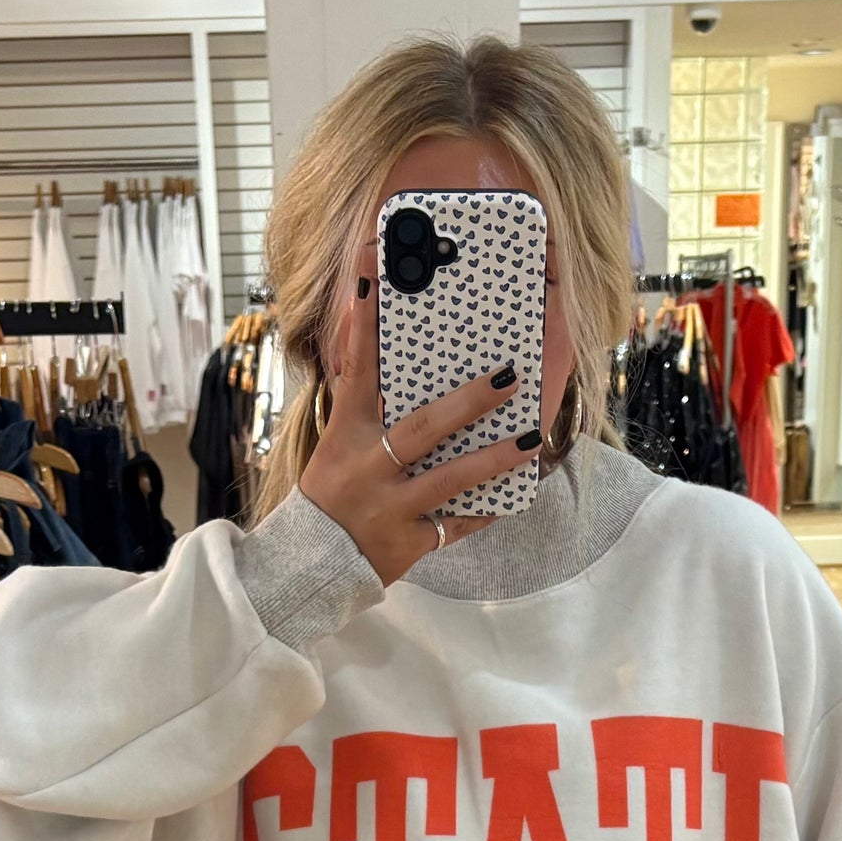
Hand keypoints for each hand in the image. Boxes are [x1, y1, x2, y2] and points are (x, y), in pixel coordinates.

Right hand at [301, 269, 539, 584]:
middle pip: (423, 428)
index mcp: (346, 436)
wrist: (311, 564)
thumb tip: (385, 352)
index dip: (366, 324)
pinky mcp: (408, 544)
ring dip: (493, 458)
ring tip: (530, 440)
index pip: (358, 371)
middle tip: (509, 377)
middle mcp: (369, 469)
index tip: (377, 276)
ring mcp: (390, 508)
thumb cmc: (329, 493)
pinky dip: (484, 512)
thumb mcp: (335, 444)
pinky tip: (515, 496)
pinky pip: (455, 526)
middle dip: (469, 403)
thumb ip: (362, 403)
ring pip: (450, 479)